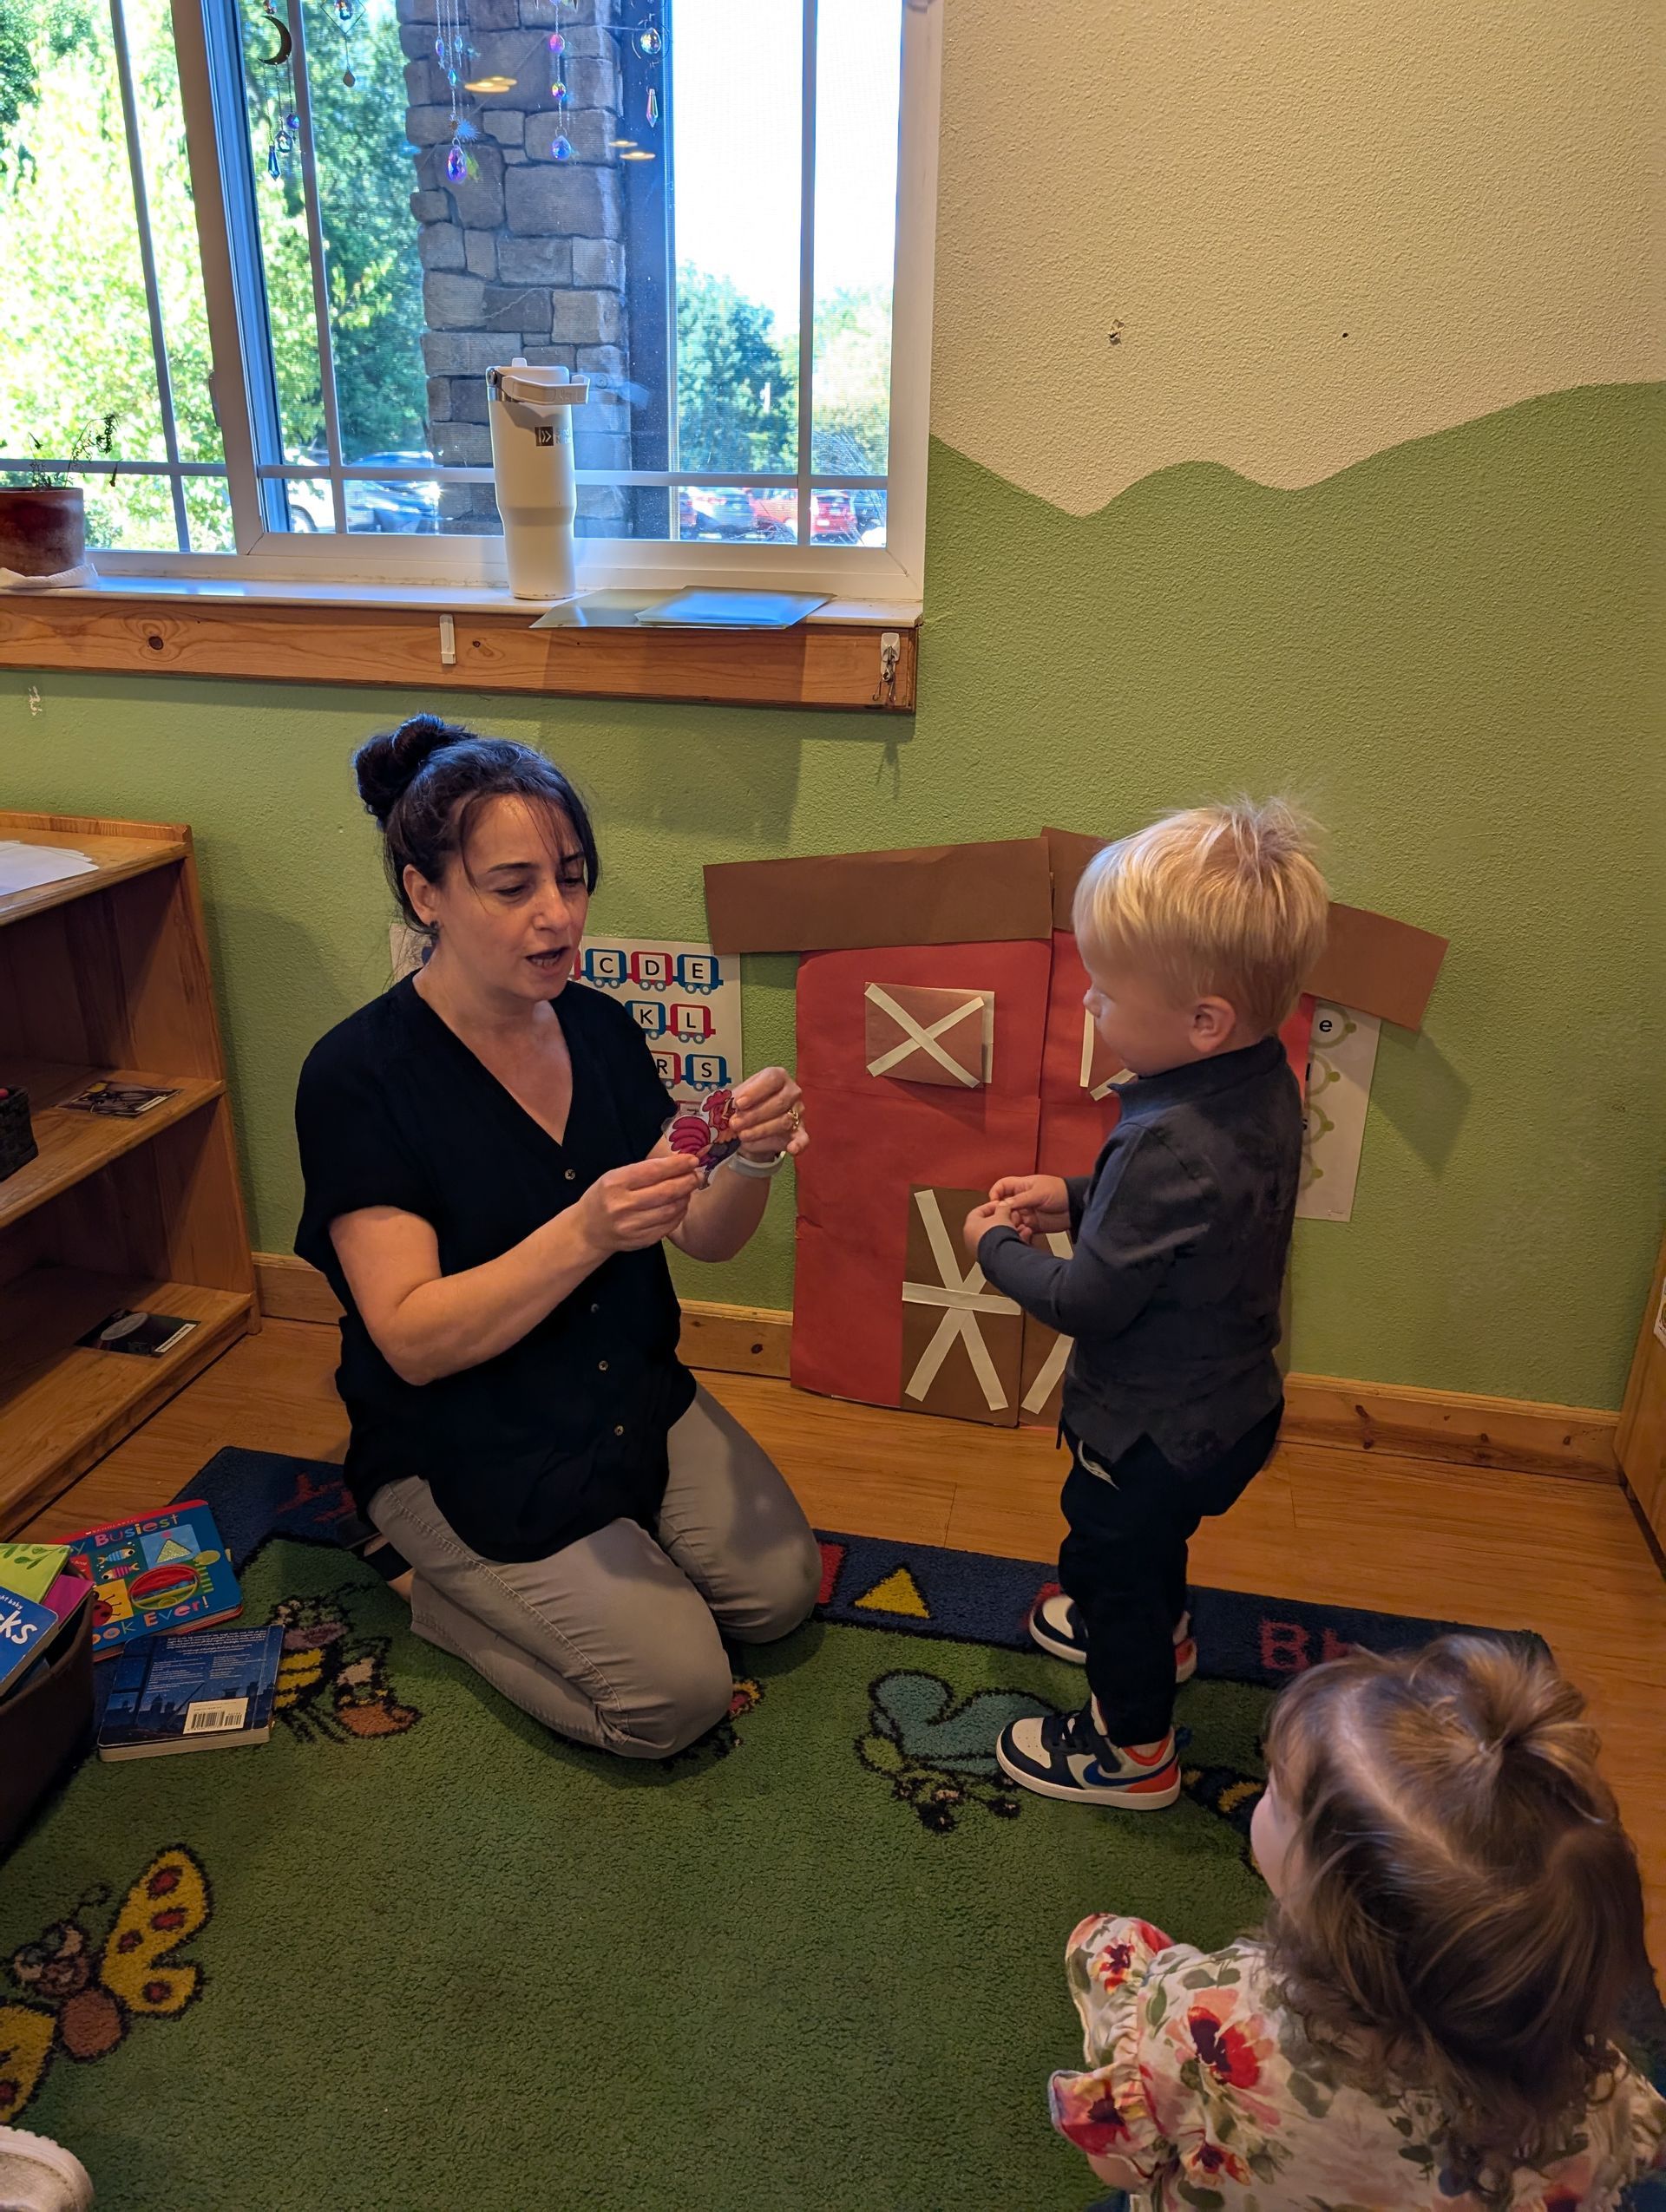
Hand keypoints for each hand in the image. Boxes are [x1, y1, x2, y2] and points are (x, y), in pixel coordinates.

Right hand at [574, 1153, 698, 1256]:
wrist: (588, 1230)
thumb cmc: (604, 1197)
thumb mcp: (614, 1176)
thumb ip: (644, 1170)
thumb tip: (679, 1163)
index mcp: (614, 1183)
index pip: (652, 1171)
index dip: (676, 1165)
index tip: (692, 1160)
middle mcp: (622, 1205)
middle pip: (665, 1192)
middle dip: (687, 1181)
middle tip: (697, 1175)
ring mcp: (631, 1226)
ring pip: (670, 1210)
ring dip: (685, 1198)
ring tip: (689, 1189)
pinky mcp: (641, 1241)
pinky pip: (668, 1226)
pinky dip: (679, 1214)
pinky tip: (680, 1205)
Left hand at [729, 1067, 807, 1162]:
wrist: (751, 1126)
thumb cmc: (746, 1106)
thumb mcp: (737, 1098)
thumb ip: (735, 1099)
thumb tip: (732, 1105)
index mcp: (778, 1077)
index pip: (772, 1079)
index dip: (755, 1091)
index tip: (739, 1103)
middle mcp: (792, 1091)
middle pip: (779, 1102)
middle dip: (754, 1115)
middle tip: (735, 1123)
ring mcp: (798, 1112)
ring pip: (784, 1121)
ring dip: (762, 1130)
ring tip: (743, 1135)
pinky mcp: (799, 1131)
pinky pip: (803, 1138)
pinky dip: (799, 1144)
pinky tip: (792, 1149)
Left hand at [962, 1199, 1015, 1258]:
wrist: (1001, 1256)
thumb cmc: (995, 1237)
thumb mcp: (1002, 1215)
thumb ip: (1002, 1207)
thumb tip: (1004, 1204)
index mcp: (969, 1226)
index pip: (978, 1211)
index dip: (990, 1206)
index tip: (999, 1205)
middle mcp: (971, 1240)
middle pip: (987, 1225)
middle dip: (1001, 1220)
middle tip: (1010, 1216)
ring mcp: (980, 1250)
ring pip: (995, 1237)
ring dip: (1007, 1231)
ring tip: (1018, 1228)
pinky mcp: (990, 1258)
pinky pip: (1000, 1246)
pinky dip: (1010, 1242)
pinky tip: (1020, 1239)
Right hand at [990, 1173, 1069, 1238]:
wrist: (1076, 1207)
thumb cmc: (1060, 1191)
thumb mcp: (1039, 1192)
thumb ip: (1021, 1199)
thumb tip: (1002, 1204)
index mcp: (1021, 1187)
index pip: (1002, 1187)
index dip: (995, 1193)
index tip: (994, 1203)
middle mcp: (1021, 1200)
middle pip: (1003, 1207)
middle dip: (1002, 1214)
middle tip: (1005, 1219)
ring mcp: (1026, 1213)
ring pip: (1010, 1220)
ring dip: (1010, 1224)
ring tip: (1016, 1227)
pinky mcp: (1032, 1225)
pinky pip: (1020, 1230)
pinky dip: (1019, 1233)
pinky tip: (1024, 1232)